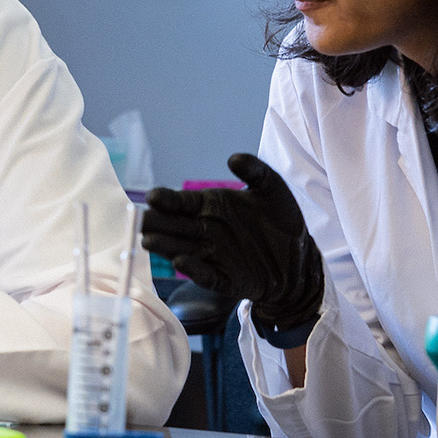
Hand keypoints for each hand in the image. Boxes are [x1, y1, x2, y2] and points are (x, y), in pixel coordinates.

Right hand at [141, 152, 323, 332]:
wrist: (300, 258)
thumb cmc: (282, 220)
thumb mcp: (272, 188)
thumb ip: (254, 170)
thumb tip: (233, 157)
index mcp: (211, 206)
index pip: (182, 202)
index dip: (167, 200)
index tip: (153, 197)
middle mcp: (205, 231)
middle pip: (173, 226)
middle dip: (154, 223)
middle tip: (137, 220)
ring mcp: (212, 256)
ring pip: (181, 250)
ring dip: (165, 246)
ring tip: (148, 241)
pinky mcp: (224, 279)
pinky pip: (205, 275)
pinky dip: (193, 269)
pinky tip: (181, 262)